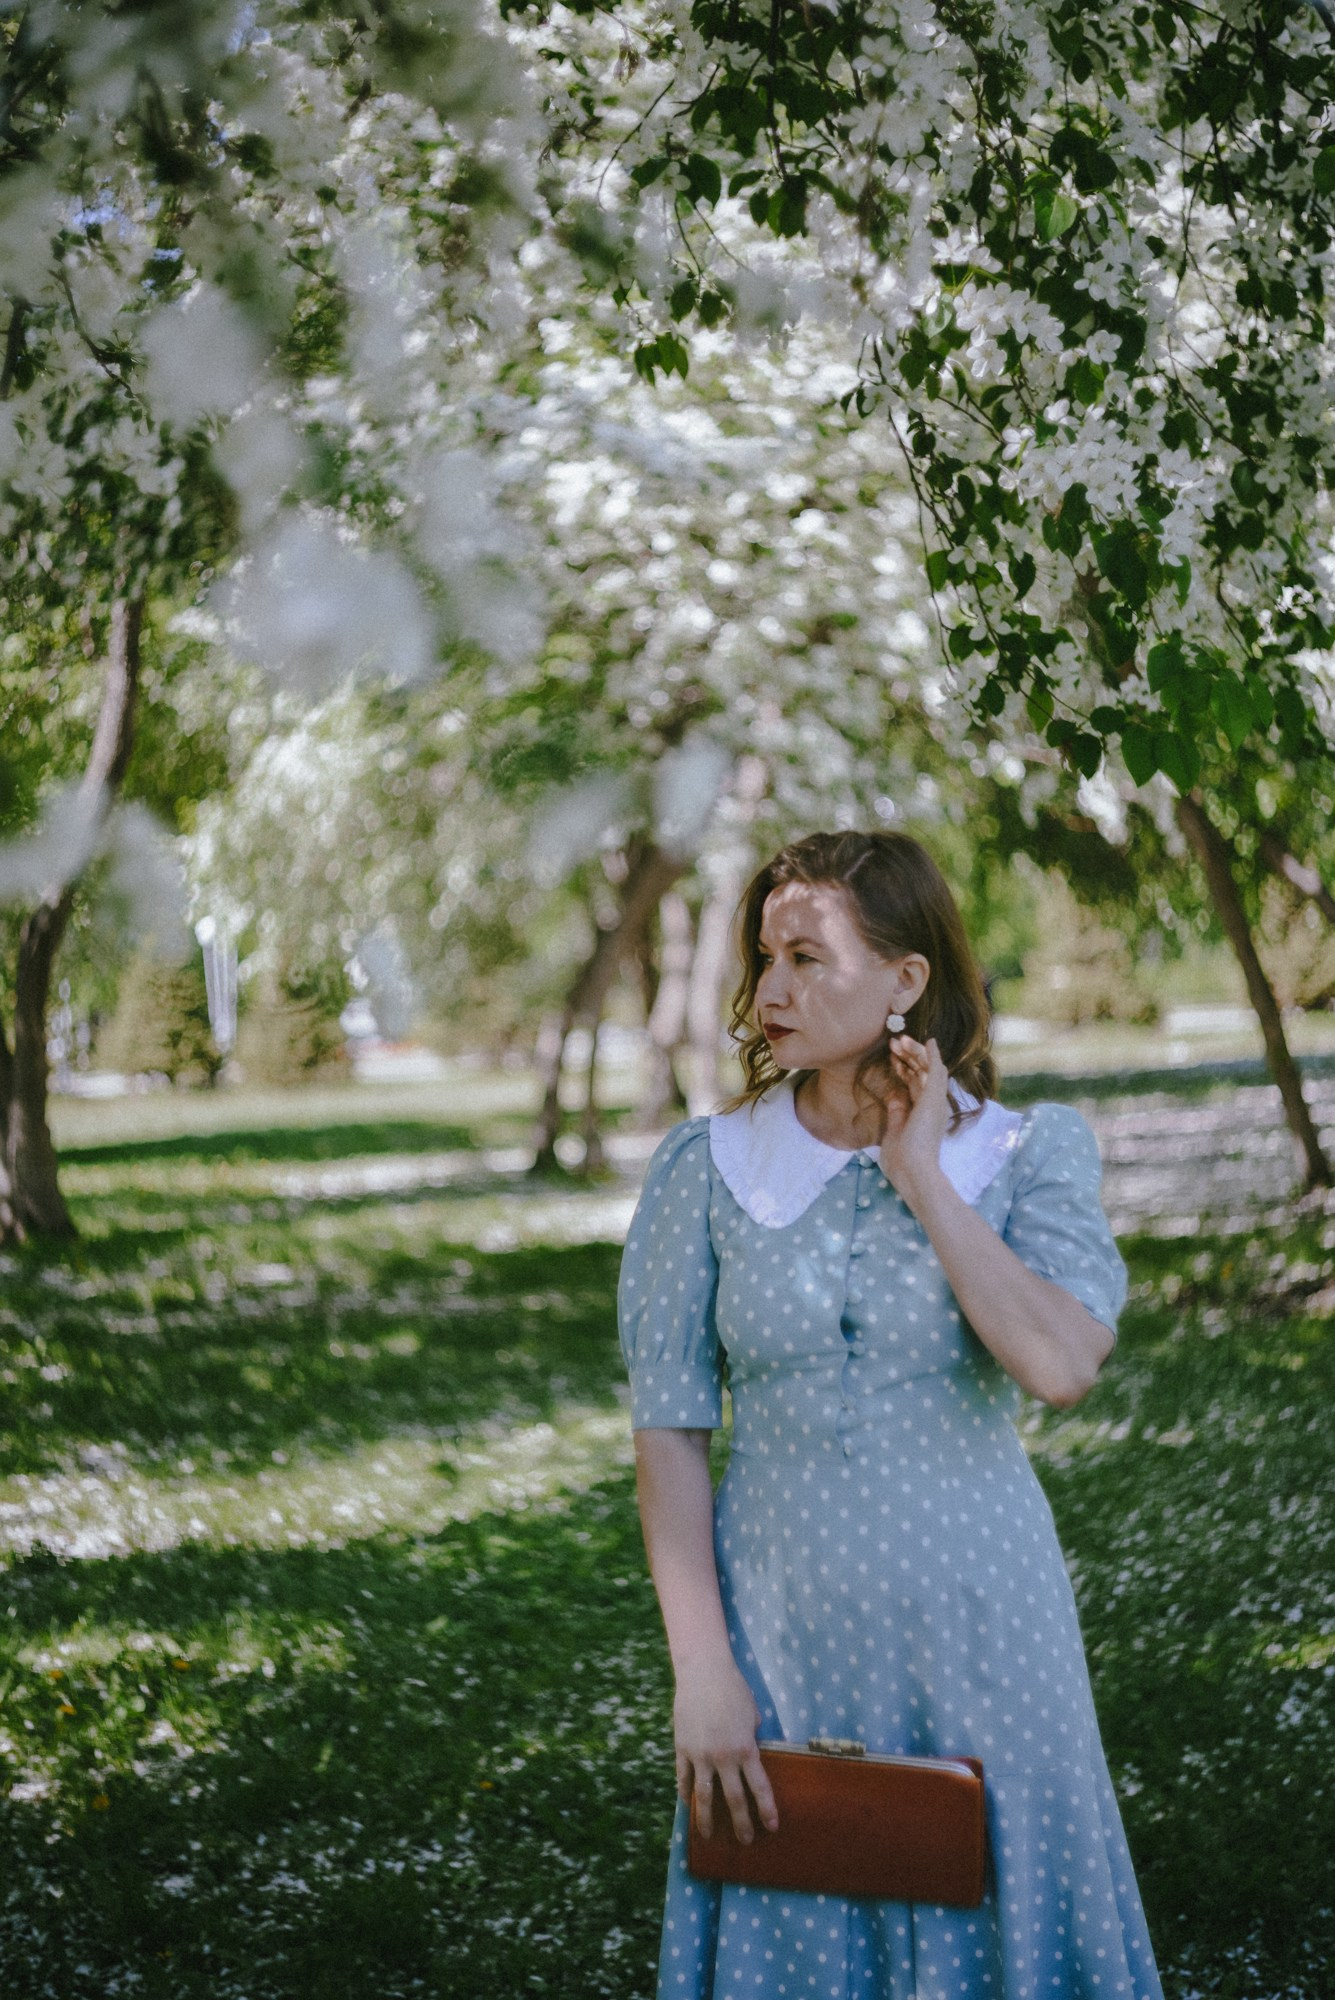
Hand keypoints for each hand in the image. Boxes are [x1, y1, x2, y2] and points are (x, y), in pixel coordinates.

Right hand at [674, 1656, 778, 1843]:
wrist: (703, 1672)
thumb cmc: (733, 1689)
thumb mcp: (752, 1715)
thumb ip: (751, 1738)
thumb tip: (751, 1754)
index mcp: (746, 1749)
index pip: (760, 1788)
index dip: (766, 1810)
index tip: (771, 1827)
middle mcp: (724, 1757)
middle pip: (734, 1799)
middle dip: (741, 1823)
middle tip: (745, 1841)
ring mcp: (700, 1755)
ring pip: (705, 1796)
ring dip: (708, 1819)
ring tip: (709, 1835)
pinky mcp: (682, 1749)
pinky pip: (684, 1778)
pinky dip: (686, 1793)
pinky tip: (688, 1805)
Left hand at [878, 1034, 950, 1203]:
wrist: (912, 1172)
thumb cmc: (902, 1161)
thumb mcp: (895, 1131)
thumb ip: (897, 1113)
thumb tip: (894, 1095)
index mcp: (923, 1114)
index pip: (915, 1085)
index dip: (905, 1069)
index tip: (892, 1057)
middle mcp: (933, 1106)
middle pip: (922, 1073)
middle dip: (908, 1056)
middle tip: (894, 1041)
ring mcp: (935, 1101)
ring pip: (928, 1068)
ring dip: (915, 1052)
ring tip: (900, 1039)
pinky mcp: (934, 1099)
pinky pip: (935, 1071)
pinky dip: (932, 1055)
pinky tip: (928, 1041)